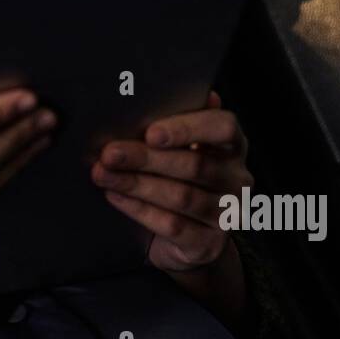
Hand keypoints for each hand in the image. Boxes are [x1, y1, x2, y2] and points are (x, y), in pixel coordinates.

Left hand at [90, 90, 250, 273]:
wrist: (189, 243)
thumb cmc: (180, 182)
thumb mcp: (179, 150)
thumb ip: (171, 125)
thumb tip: (145, 94)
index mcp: (233, 147)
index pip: (223, 128)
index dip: (188, 128)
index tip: (151, 133)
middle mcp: (237, 179)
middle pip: (194, 165)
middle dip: (146, 158)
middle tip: (110, 153)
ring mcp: (227, 214)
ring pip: (180, 196)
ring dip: (136, 184)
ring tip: (102, 174)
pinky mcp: (208, 244)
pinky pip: (172, 224)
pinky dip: (139, 210)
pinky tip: (115, 197)